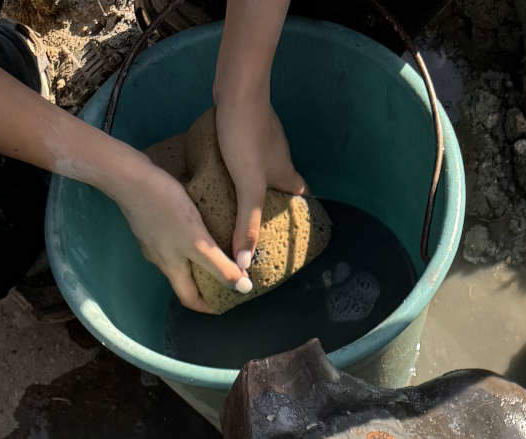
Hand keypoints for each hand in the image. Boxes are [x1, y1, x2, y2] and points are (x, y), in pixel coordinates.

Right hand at [107, 151, 248, 310]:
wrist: (128, 175)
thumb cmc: (164, 208)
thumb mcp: (198, 242)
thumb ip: (220, 266)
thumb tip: (243, 289)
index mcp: (171, 267)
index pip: (190, 299)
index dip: (207, 306)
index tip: (225, 303)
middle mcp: (160, 257)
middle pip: (185, 278)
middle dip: (205, 281)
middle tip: (227, 275)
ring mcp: (153, 238)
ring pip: (179, 256)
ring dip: (198, 258)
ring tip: (218, 249)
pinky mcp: (151, 218)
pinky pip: (174, 235)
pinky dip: (189, 237)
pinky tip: (199, 224)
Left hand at [215, 87, 306, 271]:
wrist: (238, 87)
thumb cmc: (246, 137)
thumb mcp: (248, 188)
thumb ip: (247, 225)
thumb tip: (245, 265)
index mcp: (288, 174)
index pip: (302, 200)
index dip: (298, 216)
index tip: (286, 233)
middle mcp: (281, 157)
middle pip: (282, 185)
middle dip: (272, 204)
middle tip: (257, 223)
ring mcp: (264, 140)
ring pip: (263, 169)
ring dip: (254, 184)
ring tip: (236, 203)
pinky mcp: (247, 126)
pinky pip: (246, 153)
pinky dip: (240, 165)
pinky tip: (223, 172)